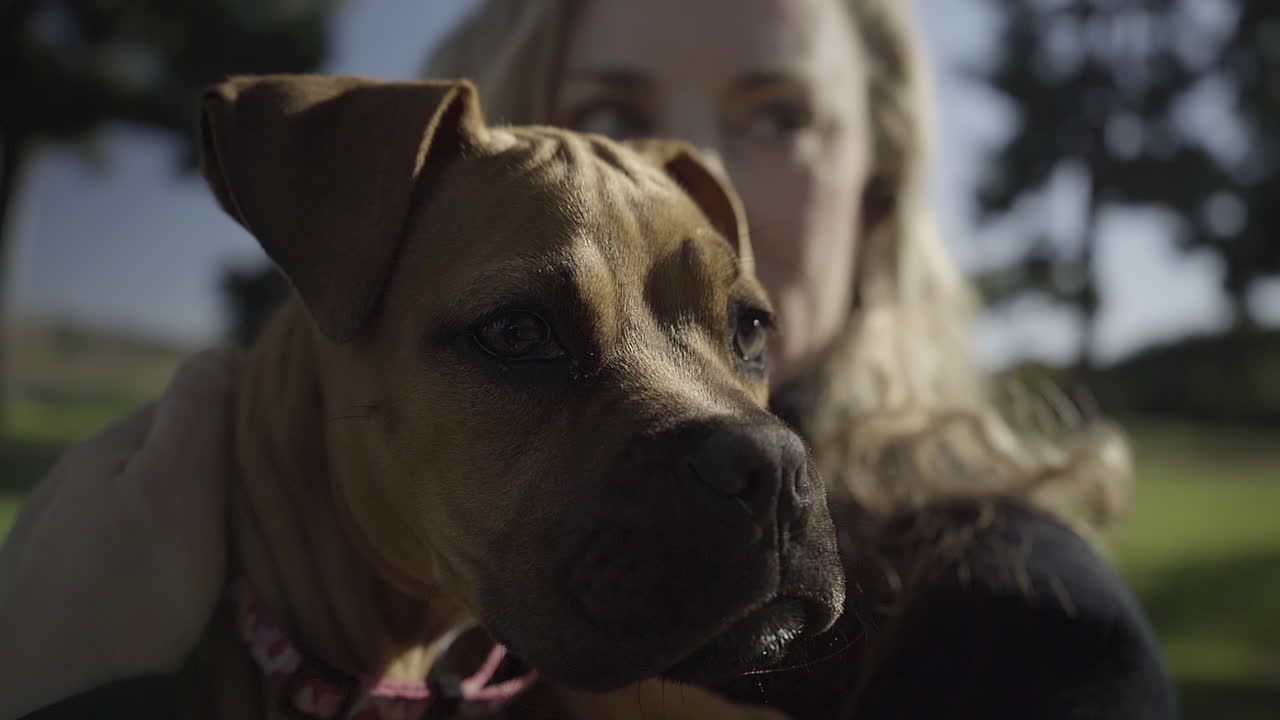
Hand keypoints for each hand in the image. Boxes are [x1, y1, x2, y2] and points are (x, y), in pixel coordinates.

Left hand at [0, 349, 237, 717]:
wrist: (60, 700)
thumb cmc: (131, 592)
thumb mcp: (180, 488)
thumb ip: (200, 410)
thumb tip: (222, 348)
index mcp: (101, 447)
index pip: (189, 403)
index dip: (242, 423)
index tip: (280, 460)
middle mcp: (66, 482)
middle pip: (164, 457)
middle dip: (212, 475)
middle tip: (255, 517)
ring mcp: (50, 537)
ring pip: (139, 506)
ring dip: (181, 519)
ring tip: (217, 559)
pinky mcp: (48, 590)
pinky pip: (116, 552)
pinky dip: (148, 559)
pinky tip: (163, 590)